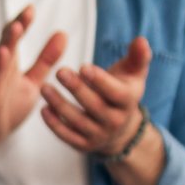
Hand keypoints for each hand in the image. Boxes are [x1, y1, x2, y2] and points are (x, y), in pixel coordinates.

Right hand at [0, 6, 68, 161]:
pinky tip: (3, 55)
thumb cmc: (7, 107)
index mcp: (8, 62)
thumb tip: (62, 33)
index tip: (32, 8)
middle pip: (6, 41)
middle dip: (16, 25)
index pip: (14, 37)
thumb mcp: (32, 82)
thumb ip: (45, 60)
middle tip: (29, 10)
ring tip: (17, 27)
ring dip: (7, 42)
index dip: (23, 22)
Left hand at [42, 36, 149, 154]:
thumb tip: (140, 40)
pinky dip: (54, 125)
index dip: (100, 81)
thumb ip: (137, 56)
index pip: (116, 93)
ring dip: (59, 105)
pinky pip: (68, 136)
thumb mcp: (133, 73)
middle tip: (60, 71)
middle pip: (94, 106)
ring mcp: (99, 135)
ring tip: (44, 87)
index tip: (83, 67)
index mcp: (128, 101)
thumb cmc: (121, 90)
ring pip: (78, 121)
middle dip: (77, 89)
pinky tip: (43, 109)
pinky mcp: (84, 145)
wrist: (121, 127)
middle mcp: (115, 121)